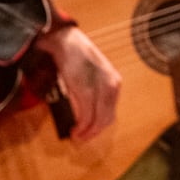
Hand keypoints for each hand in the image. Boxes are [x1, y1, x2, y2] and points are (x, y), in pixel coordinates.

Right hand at [36, 24, 122, 140]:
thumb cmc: (76, 56)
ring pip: (98, 121)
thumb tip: (88, 114)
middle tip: (81, 139)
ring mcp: (100, 89)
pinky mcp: (86, 91)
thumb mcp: (92, 74)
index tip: (88, 133)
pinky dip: (81, 128)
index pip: (110, 112)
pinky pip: (87, 117)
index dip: (99, 127)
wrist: (65, 41)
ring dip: (87, 133)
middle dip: (93, 133)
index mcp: (114, 82)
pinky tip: (74, 130)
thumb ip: (95, 91)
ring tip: (76, 136)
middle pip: (106, 119)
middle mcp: (112, 86)